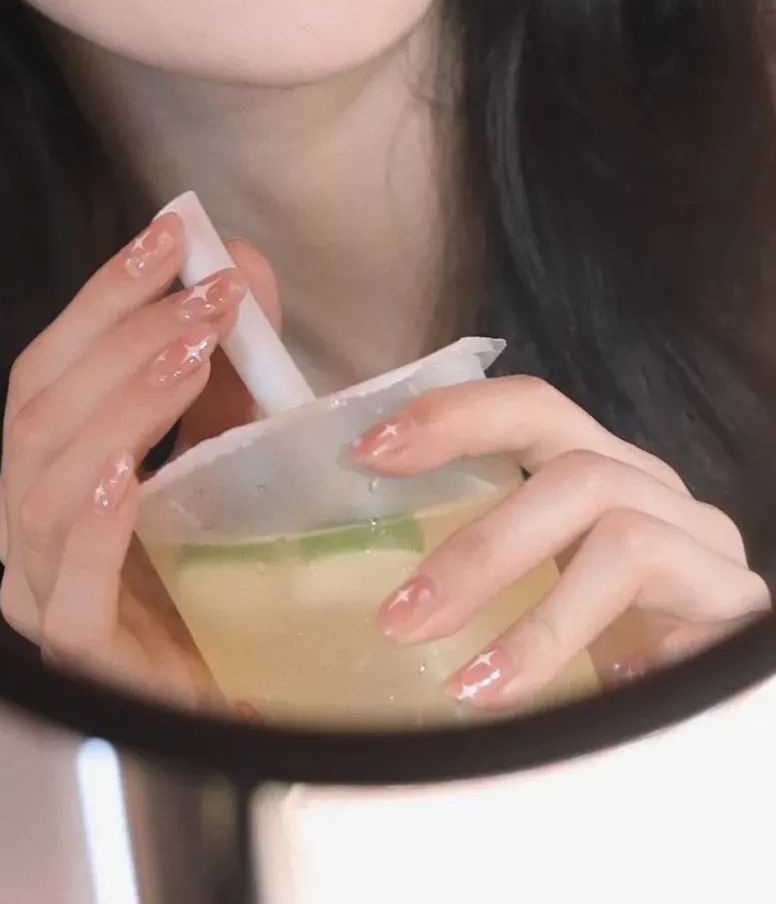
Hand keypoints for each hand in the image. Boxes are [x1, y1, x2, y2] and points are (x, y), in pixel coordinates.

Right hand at [0, 211, 278, 703]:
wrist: (259, 690)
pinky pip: (66, 592)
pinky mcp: (82, 659)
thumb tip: (238, 256)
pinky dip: (90, 528)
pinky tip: (126, 476)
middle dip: (124, 338)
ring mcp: (41, 595)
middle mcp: (23, 526)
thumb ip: (234, 355)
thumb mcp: (234, 438)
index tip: (171, 233)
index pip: (47, 364)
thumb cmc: (226, 561)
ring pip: (44, 486)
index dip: (103, 294)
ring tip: (192, 358)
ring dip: (119, 409)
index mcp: (44, 466)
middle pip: (39, 411)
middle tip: (209, 296)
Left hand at [350, 374, 770, 709]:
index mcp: (598, 465)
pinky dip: (627, 662)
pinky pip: (681, 624)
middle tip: (400, 617)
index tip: (368, 451)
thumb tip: (381, 599)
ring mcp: (704, 545)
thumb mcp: (546, 579)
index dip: (452, 416)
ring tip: (472, 685)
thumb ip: (487, 565)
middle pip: (574, 473)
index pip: (531, 407)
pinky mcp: (739, 609)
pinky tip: (594, 698)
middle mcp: (654, 490)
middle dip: (480, 545)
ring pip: (624, 541)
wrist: (732, 689)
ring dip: (538, 619)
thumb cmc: (620, 627)